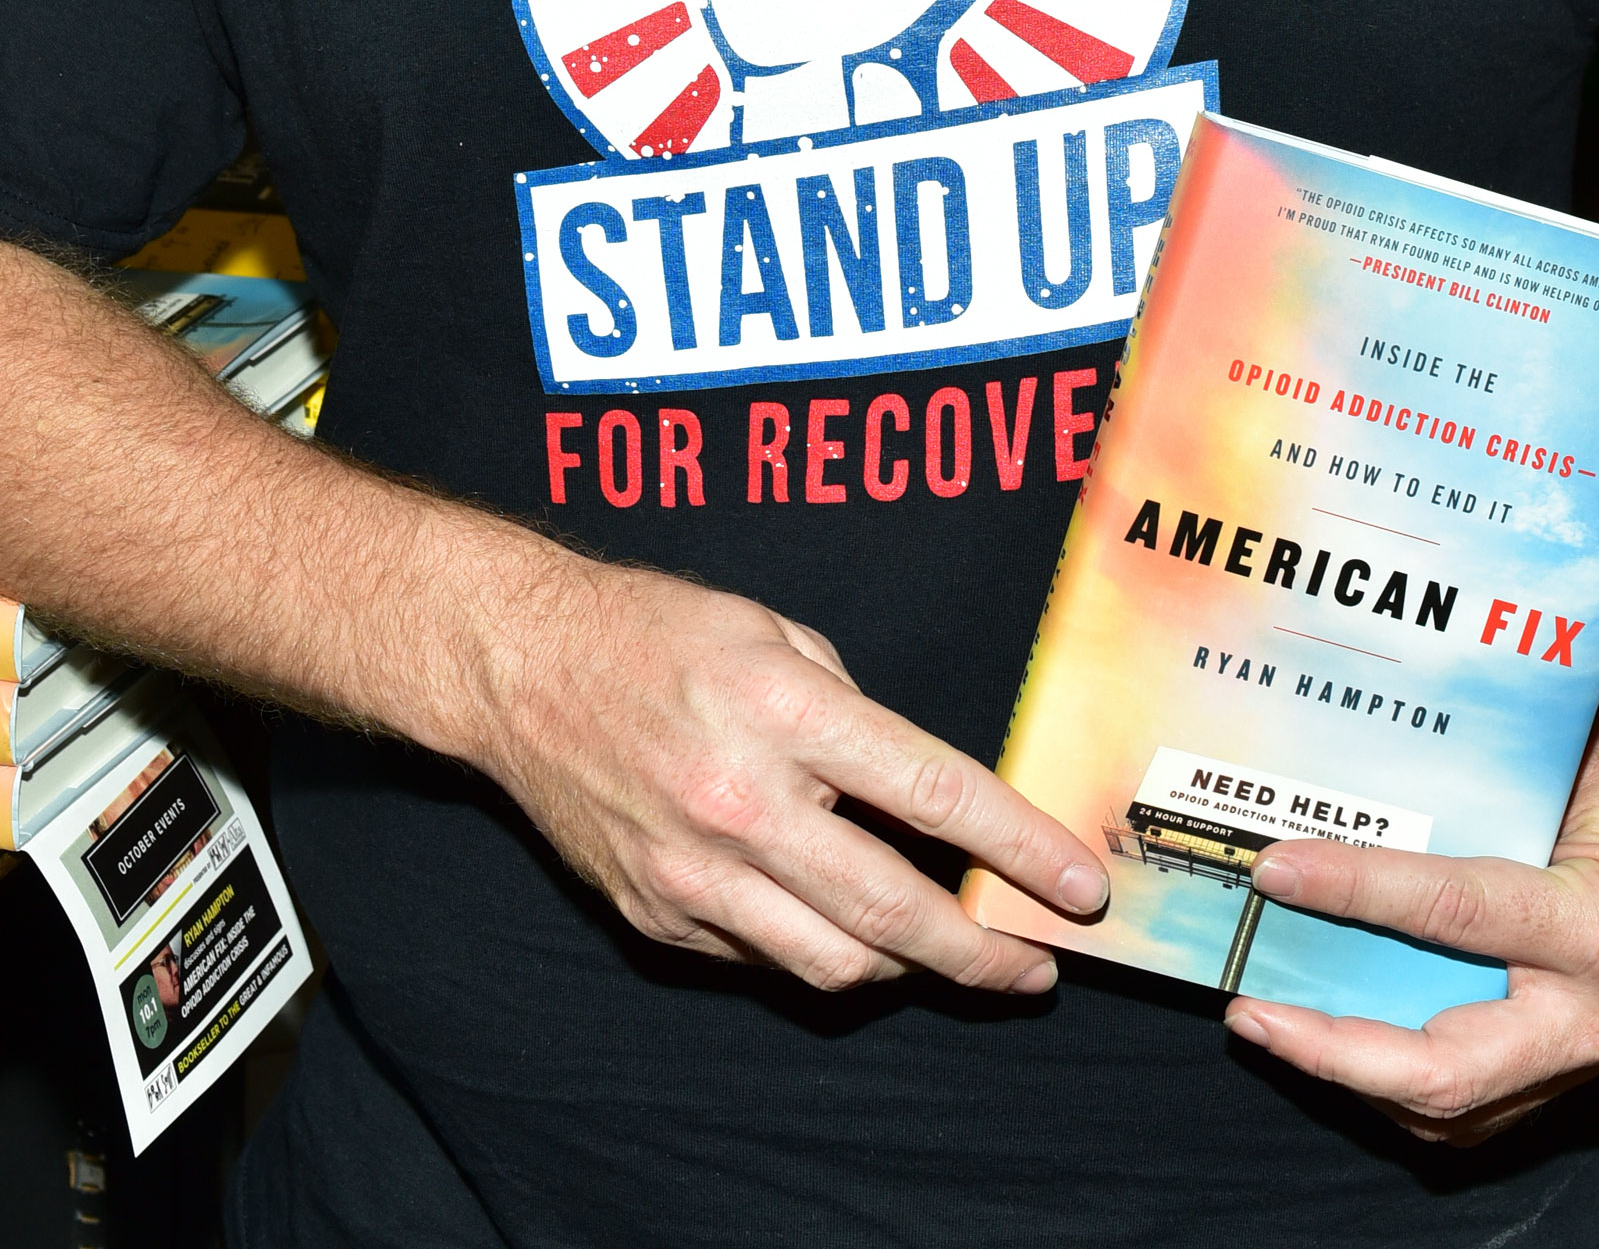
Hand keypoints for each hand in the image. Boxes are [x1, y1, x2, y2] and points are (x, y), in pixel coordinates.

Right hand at [470, 535, 1107, 995]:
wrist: (519, 665)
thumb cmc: (654, 630)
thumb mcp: (776, 632)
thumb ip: (852, 712)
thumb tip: (923, 793)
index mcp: (784, 712)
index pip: (934, 795)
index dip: (1020, 850)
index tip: (1078, 888)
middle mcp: (741, 801)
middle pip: (893, 911)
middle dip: (982, 953)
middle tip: (1034, 965)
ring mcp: (693, 871)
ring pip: (833, 963)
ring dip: (907, 969)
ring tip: (948, 953)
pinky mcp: (657, 912)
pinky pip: (763, 959)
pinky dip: (817, 949)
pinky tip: (844, 926)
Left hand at [1221, 710, 1598, 1142]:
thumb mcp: (1565, 778)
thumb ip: (1467, 811)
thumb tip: (1343, 811)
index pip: (1455, 912)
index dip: (1355, 890)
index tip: (1278, 870)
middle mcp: (1598, 1011)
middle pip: (1447, 1070)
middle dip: (1335, 1052)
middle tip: (1254, 1013)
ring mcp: (1588, 1055)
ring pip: (1454, 1110)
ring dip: (1354, 1076)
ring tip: (1279, 1027)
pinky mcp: (1571, 1071)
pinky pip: (1473, 1106)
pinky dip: (1398, 1085)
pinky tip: (1344, 1043)